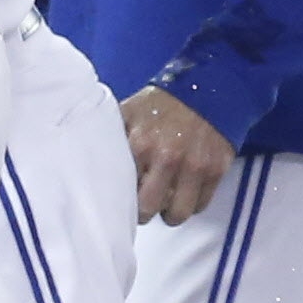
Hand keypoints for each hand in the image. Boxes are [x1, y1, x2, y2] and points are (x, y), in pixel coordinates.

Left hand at [120, 86, 234, 225]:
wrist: (206, 88)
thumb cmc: (160, 104)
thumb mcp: (128, 113)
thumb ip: (110, 138)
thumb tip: (86, 160)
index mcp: (140, 145)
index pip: (121, 190)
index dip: (118, 197)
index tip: (117, 198)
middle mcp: (167, 158)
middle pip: (148, 209)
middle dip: (142, 212)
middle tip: (141, 206)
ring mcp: (194, 167)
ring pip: (177, 214)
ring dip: (169, 214)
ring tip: (164, 203)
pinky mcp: (216, 171)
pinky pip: (200, 206)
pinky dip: (191, 205)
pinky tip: (182, 193)